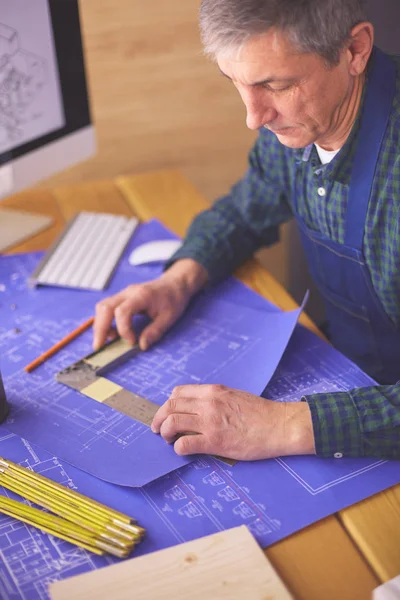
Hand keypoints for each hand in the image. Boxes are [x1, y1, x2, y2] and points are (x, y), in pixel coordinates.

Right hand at [93, 259, 207, 350]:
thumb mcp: (169, 317)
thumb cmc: (173, 299)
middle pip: (105, 307)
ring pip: (103, 307)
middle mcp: (128, 292)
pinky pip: (107, 308)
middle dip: (100, 328)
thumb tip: (142, 346)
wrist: (174, 284)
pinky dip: (105, 321)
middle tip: (99, 346)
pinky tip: (112, 333)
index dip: (123, 329)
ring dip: (100, 325)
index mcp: (141, 295)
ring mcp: (123, 294)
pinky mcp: (122, 298)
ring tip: (105, 341)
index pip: (122, 311)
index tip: (131, 342)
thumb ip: (155, 331)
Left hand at [151, 384, 315, 459]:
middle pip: (170, 406)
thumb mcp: (234, 396)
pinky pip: (185, 443)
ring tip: (169, 440)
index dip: (168, 404)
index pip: (178, 392)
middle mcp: (208, 403)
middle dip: (159, 418)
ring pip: (172, 422)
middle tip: (157, 429)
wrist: (280, 425)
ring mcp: (211, 422)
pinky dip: (178, 448)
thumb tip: (197, 408)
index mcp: (214, 391)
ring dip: (165, 432)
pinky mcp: (215, 441)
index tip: (167, 413)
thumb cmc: (261, 413)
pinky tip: (183, 450)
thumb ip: (215, 399)